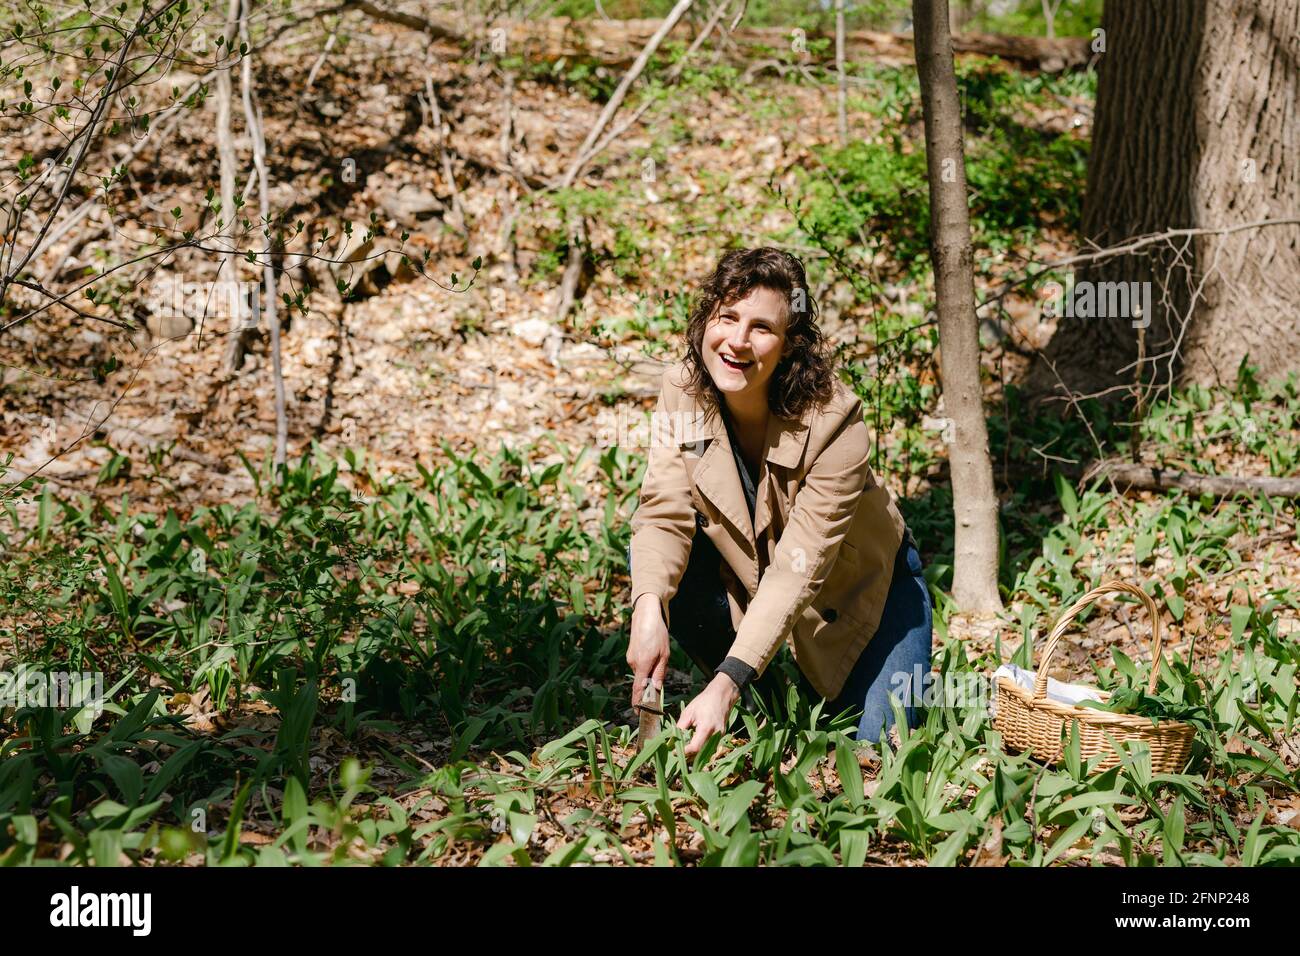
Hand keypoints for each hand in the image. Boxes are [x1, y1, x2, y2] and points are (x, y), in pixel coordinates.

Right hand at [628, 593, 669, 710]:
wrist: (646, 614)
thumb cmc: (658, 633)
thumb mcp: (664, 655)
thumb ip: (659, 673)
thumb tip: (656, 689)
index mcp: (642, 664)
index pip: (637, 689)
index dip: (637, 702)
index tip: (638, 713)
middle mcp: (633, 663)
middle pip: (641, 681)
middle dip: (649, 685)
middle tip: (659, 679)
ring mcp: (630, 658)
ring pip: (641, 672)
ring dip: (649, 672)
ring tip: (658, 657)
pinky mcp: (630, 653)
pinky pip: (639, 665)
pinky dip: (645, 665)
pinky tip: (653, 654)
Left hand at [677, 673, 740, 757]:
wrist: (722, 695)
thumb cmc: (704, 701)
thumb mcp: (688, 712)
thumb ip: (680, 727)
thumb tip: (671, 740)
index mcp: (706, 728)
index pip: (695, 747)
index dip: (684, 752)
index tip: (674, 751)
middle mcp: (715, 734)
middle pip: (701, 753)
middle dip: (688, 756)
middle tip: (676, 752)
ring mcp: (720, 736)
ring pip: (706, 752)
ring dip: (695, 754)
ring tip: (683, 750)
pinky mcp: (721, 736)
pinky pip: (710, 747)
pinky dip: (701, 749)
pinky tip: (693, 744)